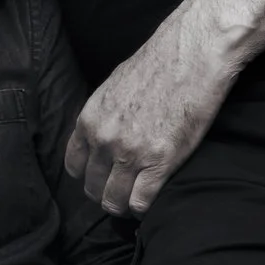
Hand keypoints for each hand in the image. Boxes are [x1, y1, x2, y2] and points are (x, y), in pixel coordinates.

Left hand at [63, 19, 236, 213]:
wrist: (191, 56)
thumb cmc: (156, 66)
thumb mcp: (112, 88)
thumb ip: (102, 116)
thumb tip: (101, 133)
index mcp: (89, 120)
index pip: (74, 165)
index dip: (88, 177)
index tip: (102, 178)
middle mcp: (104, 140)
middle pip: (93, 187)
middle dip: (106, 194)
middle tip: (122, 193)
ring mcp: (130, 153)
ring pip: (114, 201)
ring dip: (124, 205)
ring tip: (136, 200)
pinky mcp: (160, 162)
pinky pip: (141, 202)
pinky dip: (145, 207)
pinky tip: (152, 200)